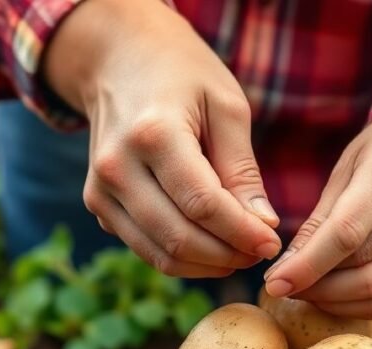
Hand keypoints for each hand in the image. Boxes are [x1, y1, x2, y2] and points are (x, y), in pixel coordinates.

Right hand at [44, 0, 281, 277]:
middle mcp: (117, 167)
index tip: (273, 243)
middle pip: (179, 237)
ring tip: (242, 252)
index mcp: (152, 134)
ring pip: (161, 255)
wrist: (119, 59)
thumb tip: (262, 227)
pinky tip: (212, 244)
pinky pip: (146, 249)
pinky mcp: (98, 206)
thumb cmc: (183, 76)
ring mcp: (101, 190)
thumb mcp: (226, 106)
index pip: (202, 205)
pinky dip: (184, 258)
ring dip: (207, 265)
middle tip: (262, 252)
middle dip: (228, 256)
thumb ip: (242, 170)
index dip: (242, 233)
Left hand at [263, 90, 371, 317]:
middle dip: (317, 288)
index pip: (346, 233)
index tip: (273, 284)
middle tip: (287, 288)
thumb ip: (318, 222)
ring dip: (337, 302)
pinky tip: (341, 296)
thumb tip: (285, 275)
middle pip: (365, 270)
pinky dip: (365, 307)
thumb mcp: (346, 169)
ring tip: (311, 292)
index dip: (307, 266)